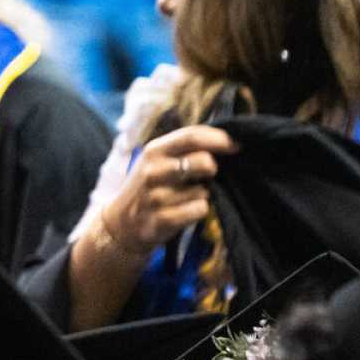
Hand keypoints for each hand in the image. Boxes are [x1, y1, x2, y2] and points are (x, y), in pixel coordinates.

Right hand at [99, 126, 236, 253]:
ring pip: (204, 191)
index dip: (219, 139)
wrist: (122, 222)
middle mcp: (153, 171)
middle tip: (206, 175)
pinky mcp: (161, 219)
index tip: (236, 145)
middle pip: (204, 162)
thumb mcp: (158, 161)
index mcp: (154, 151)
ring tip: (187, 197)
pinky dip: (199, 211)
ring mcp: (155, 196)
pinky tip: (185, 212)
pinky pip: (199, 210)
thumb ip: (184, 148)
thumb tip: (226, 141)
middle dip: (213, 169)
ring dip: (203, 195)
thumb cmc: (150, 186)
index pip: (191, 136)